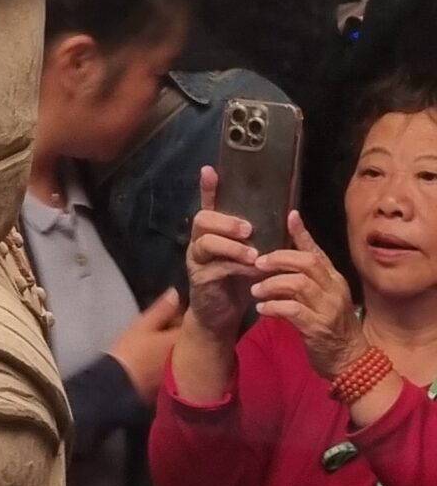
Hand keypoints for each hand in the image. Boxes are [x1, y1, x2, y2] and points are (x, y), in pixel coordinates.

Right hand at [109, 287, 183, 404]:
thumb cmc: (130, 352)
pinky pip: (181, 364)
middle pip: (194, 338)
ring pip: (187, 351)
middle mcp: (190, 356)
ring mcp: (184, 371)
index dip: (189, 311)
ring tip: (168, 336)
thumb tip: (177, 292)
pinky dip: (176, 358)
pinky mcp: (175, 383)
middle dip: (187, 329)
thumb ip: (162, 309)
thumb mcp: (143, 325)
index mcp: (184, 339)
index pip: (196, 321)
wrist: (119, 388)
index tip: (181, 305)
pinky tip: (164, 354)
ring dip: (181, 344)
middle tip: (174, 320)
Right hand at [185, 166, 259, 345]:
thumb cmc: (238, 280)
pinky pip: (216, 269)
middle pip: (202, 219)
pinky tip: (252, 271)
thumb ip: (261, 237)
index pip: (208, 203)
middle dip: (226, 221)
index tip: (210, 170)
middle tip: (249, 228)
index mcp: (213, 231)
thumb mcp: (250, 255)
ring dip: (231, 246)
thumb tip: (289, 215)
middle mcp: (199, 241)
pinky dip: (236, 268)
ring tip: (253, 253)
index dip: (208, 187)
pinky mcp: (199, 279)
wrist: (221, 316)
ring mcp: (196, 260)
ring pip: (205, 243)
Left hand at [252, 210, 366, 378]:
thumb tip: (284, 262)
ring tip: (255, 290)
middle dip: (279, 259)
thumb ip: (308, 280)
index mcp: (334, 280)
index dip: (303, 233)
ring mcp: (328, 309)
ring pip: (298, 284)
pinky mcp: (318, 328)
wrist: (349, 361)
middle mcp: (334, 290)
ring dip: (272, 284)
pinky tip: (261, 309)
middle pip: (306, 263)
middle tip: (257, 263)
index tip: (289, 216)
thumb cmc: (331, 328)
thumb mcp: (324, 299)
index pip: (317, 251)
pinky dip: (273, 307)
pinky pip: (292, 310)